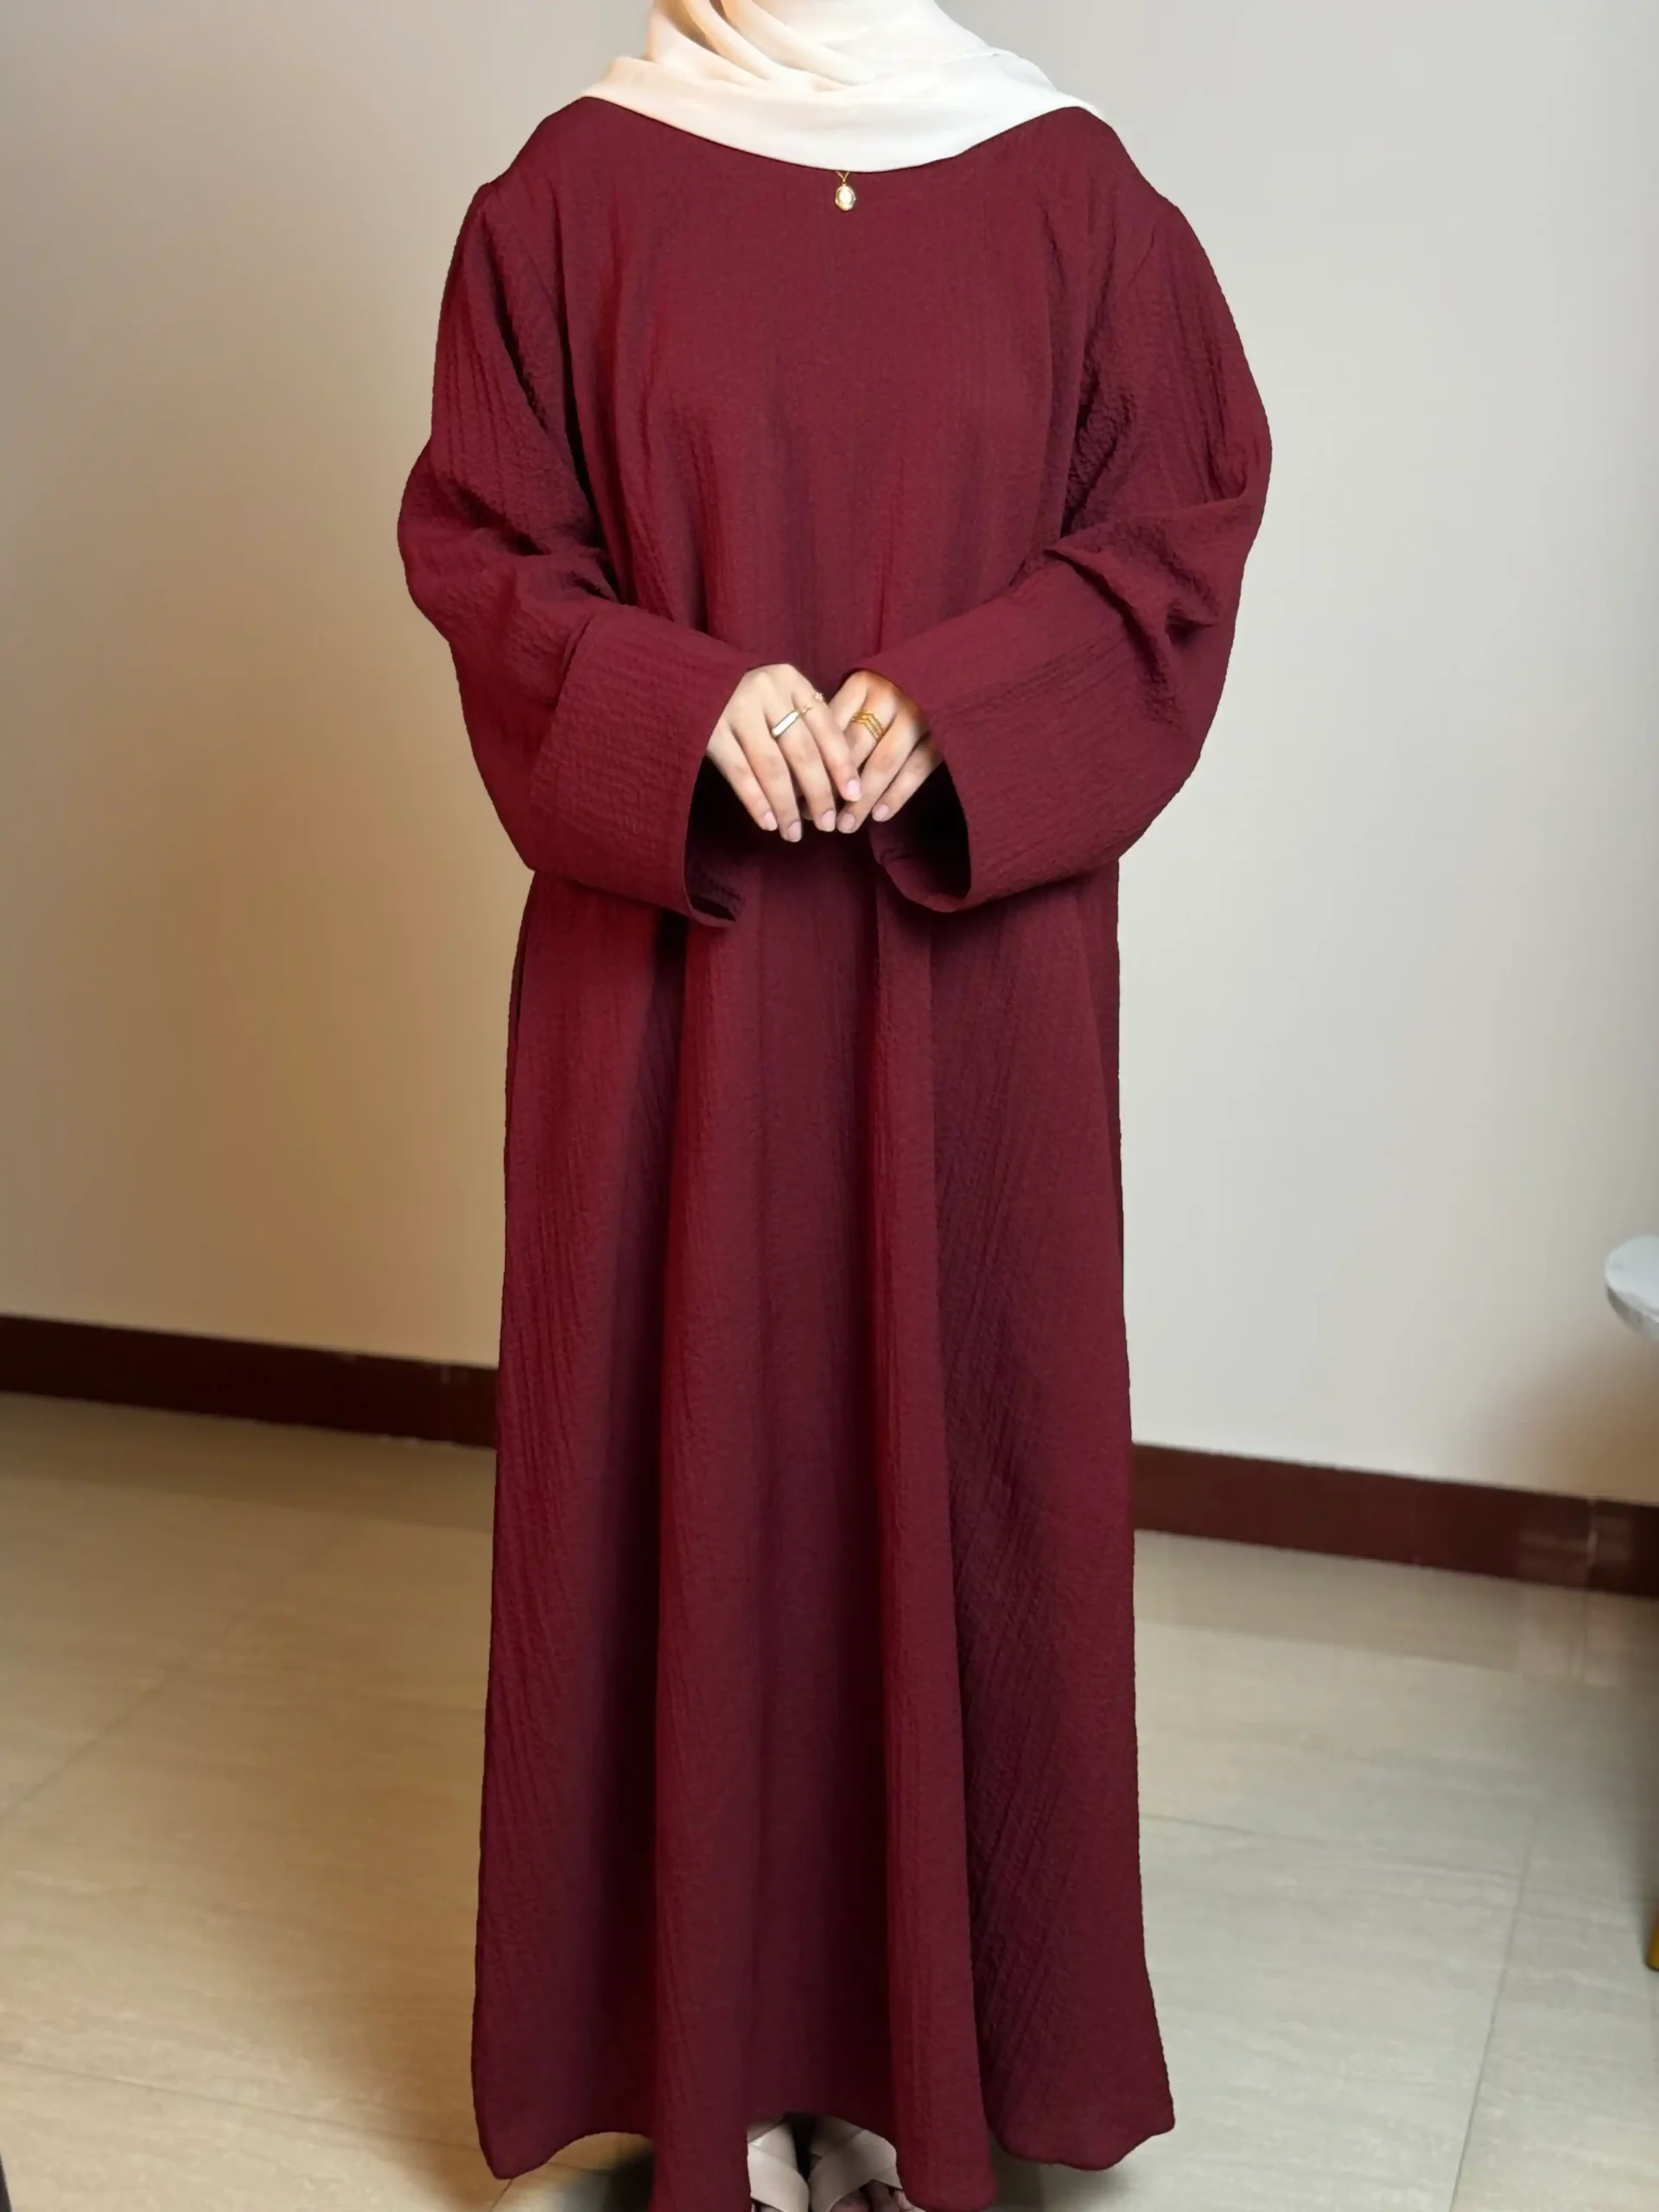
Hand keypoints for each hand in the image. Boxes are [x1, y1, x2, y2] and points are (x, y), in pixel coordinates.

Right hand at [704, 664, 861, 840]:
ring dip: (786, 806)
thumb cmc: (739, 692)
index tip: (854, 795)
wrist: (683, 675)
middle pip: (802, 751)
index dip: (842, 764)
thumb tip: (836, 776)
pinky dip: (756, 801)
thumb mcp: (775, 693)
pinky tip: (767, 823)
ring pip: (772, 767)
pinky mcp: (709, 729)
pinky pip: (740, 773)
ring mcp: (735, 708)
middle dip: (818, 792)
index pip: (825, 727)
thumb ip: (801, 720)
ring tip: (794, 832)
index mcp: (790, 679)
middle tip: (828, 823)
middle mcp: (766, 690)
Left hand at [823, 671, 940, 831]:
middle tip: (817, 816)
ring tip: (846, 826)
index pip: (831, 727)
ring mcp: (917, 715)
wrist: (952, 672)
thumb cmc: (896, 687)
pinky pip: (916, 769)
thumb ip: (841, 717)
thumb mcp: (865, 691)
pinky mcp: (941, 733)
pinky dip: (897, 794)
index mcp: (863, 683)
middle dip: (833, 785)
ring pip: (883, 763)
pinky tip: (879, 815)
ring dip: (863, 799)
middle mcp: (888, 696)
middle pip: (854, 747)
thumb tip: (807, 764)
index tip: (797, 793)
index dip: (813, 762)